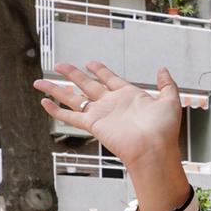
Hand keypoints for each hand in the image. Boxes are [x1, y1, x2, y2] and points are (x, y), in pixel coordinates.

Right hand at [36, 62, 183, 170]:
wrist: (154, 148)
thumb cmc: (163, 129)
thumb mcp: (171, 101)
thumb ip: (167, 84)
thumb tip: (163, 69)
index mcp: (129, 96)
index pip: (110, 78)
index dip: (100, 70)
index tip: (91, 63)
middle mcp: (112, 104)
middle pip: (87, 84)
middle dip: (73, 74)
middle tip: (59, 65)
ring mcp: (101, 113)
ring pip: (73, 97)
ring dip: (56, 89)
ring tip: (40, 81)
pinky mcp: (93, 124)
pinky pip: (70, 116)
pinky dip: (56, 110)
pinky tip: (44, 103)